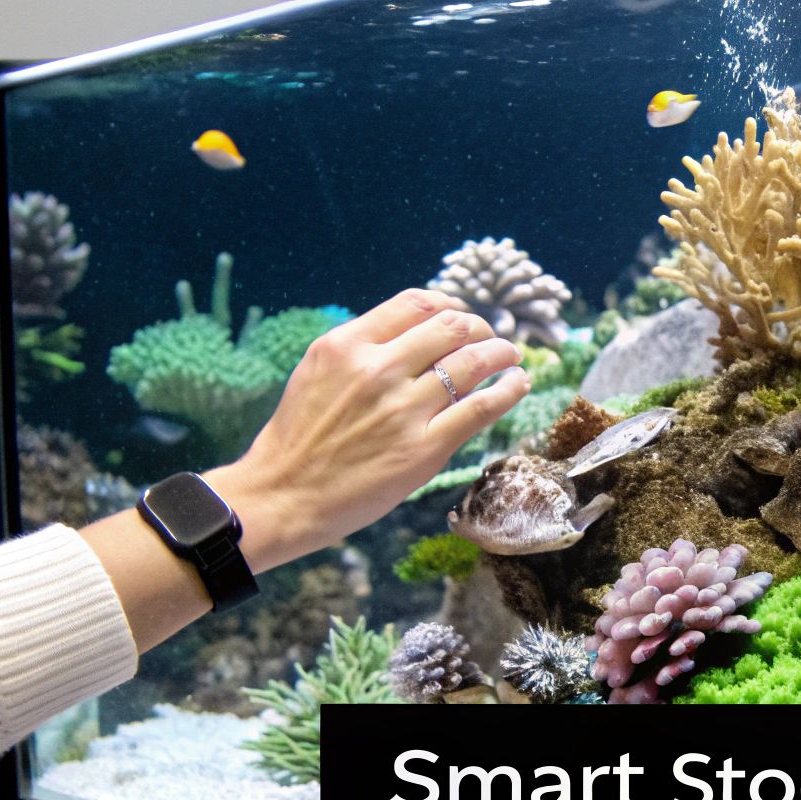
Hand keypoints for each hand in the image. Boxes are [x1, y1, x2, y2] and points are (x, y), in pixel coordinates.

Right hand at [205, 288, 528, 572]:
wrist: (283, 495)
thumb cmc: (299, 438)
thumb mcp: (318, 372)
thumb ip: (362, 348)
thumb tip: (413, 333)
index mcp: (347, 345)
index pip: (416, 303)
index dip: (450, 304)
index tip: (461, 315)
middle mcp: (377, 370)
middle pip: (451, 327)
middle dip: (480, 327)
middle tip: (492, 338)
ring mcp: (404, 409)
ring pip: (473, 362)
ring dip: (502, 353)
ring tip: (512, 356)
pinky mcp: (425, 448)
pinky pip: (481, 408)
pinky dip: (508, 390)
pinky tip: (517, 383)